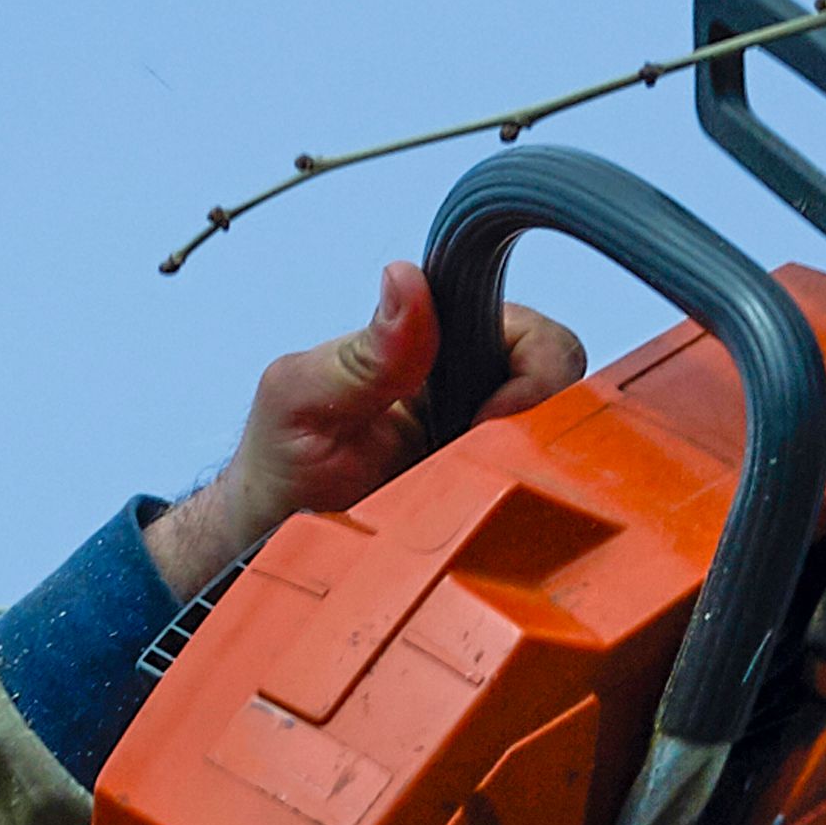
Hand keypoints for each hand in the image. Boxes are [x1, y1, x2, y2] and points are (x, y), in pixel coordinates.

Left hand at [140, 264, 587, 597]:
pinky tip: (487, 515)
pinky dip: (534, 502)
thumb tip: (406, 278)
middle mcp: (472, 382)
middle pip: (559, 378)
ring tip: (468, 489)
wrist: (266, 546)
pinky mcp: (496, 491)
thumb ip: (362, 352)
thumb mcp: (302, 401)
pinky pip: (545, 488)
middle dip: (532, 417)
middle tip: (476, 458)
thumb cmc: (278, 466)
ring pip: (560, 433)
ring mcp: (488, 438)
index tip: (490, 415)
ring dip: (528, 463)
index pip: (528, 326)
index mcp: (435, 341)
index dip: (532, 366)